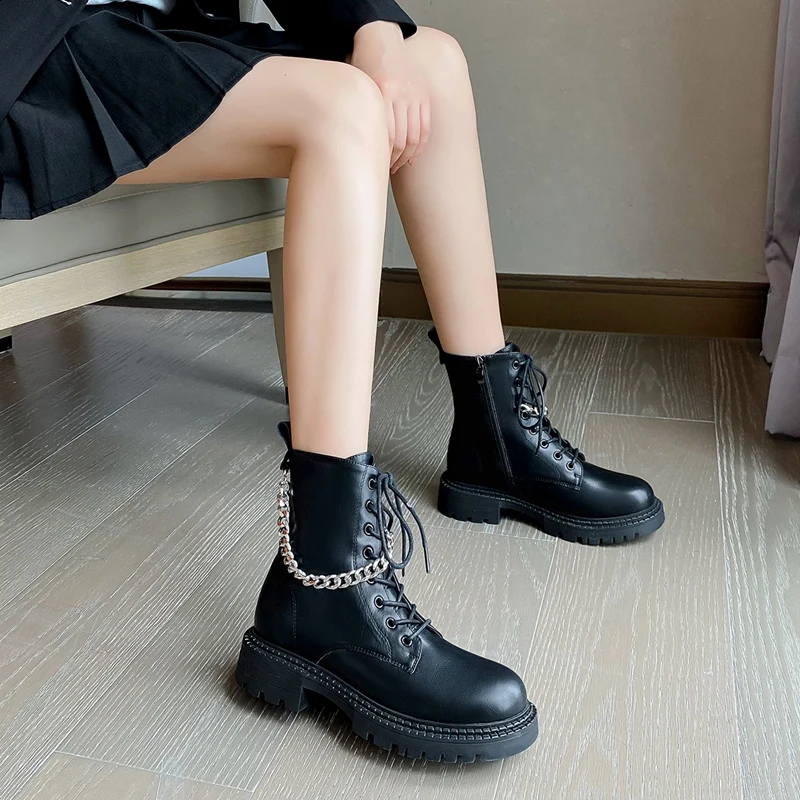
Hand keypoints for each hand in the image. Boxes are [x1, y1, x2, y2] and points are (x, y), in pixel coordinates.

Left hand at [350, 21, 429, 173]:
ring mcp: (414, 94)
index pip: (386, 136)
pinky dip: (420, 146)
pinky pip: (425, 127)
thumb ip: (362, 114)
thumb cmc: (363, 68)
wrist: (379, 42)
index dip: (383, 157)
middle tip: (387, 169)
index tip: (377, 167)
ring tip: (398, 165)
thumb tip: (363, 150)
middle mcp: (401, 93)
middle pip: (400, 139)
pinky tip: (413, 158)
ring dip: (407, 156)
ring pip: (414, 136)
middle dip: (394, 160)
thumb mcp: (357, 88)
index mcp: (383, 92)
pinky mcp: (423, 95)